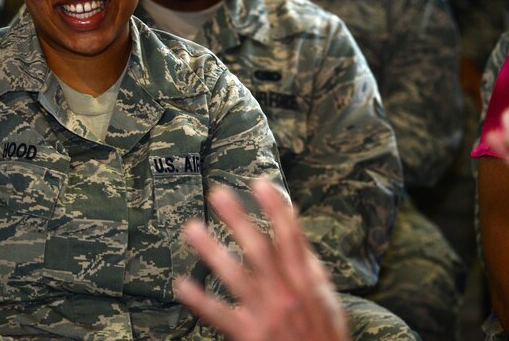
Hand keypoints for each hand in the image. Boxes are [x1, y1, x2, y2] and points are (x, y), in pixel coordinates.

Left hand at [175, 180, 348, 340]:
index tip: (261, 183)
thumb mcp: (326, 298)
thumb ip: (308, 263)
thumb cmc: (321, 335)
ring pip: (235, 276)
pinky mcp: (249, 335)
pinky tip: (182, 284)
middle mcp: (285, 294)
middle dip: (238, 219)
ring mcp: (266, 314)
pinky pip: (219, 315)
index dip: (276, 209)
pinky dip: (199, 299)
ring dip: (212, 250)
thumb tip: (294, 225)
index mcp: (305, 282)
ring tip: (192, 228)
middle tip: (219, 195)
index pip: (291, 237)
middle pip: (259, 249)